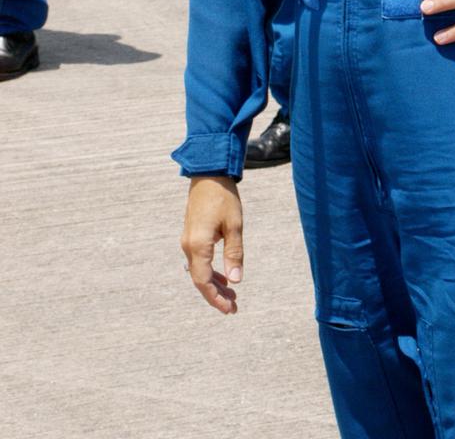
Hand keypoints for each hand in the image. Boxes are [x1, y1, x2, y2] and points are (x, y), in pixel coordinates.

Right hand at [181, 176, 243, 314]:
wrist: (209, 174)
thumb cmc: (223, 198)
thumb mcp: (234, 226)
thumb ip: (234, 254)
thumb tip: (236, 281)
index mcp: (198, 246)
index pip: (204, 281)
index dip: (216, 298)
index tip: (229, 309)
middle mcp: (188, 246)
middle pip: (200, 280)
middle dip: (216, 295)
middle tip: (233, 307)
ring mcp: (188, 241)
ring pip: (199, 271)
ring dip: (214, 284)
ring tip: (232, 295)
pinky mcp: (192, 235)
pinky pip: (199, 261)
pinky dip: (210, 271)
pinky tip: (224, 276)